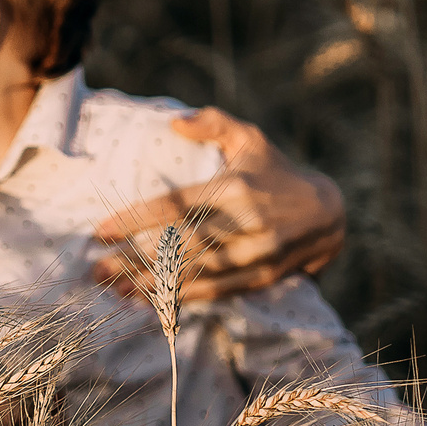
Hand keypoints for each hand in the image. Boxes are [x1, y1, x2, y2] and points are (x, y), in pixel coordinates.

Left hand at [89, 108, 345, 301]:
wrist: (330, 213)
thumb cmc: (277, 171)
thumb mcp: (250, 138)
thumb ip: (213, 124)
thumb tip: (174, 123)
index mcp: (235, 188)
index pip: (176, 205)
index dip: (136, 220)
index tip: (101, 231)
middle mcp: (246, 223)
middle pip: (180, 246)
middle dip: (134, 260)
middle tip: (96, 270)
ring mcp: (256, 255)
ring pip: (195, 274)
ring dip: (153, 285)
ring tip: (115, 290)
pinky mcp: (263, 277)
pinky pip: (216, 292)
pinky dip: (182, 298)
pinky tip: (152, 302)